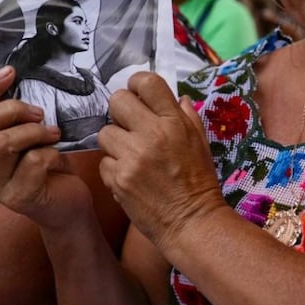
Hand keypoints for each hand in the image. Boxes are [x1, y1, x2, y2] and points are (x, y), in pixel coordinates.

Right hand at [0, 66, 92, 228]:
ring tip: (53, 134)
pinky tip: (57, 159)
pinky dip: (50, 153)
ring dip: (34, 132)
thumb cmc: (49, 168)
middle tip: (40, 114)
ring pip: (3, 143)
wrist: (67, 206)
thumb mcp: (32, 137)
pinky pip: (32, 162)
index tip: (10, 71)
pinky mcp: (18, 198)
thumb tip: (23, 81)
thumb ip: (21, 119)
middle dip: (12, 111)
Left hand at [96, 72, 225, 250]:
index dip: (137, 85)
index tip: (137, 95)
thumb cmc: (199, 182)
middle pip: (117, 101)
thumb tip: (177, 97)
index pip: (147, 82)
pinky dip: (113, 168)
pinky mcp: (118, 179)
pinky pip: (103, 162)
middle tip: (129, 126)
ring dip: (114, 143)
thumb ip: (187, 117)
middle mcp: (152, 134)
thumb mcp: (201, 143)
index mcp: (174, 122)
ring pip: (105, 132)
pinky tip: (129, 176)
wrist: (192, 222)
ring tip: (130, 156)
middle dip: (121, 112)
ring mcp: (132, 157)